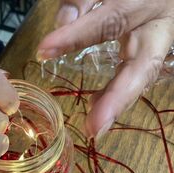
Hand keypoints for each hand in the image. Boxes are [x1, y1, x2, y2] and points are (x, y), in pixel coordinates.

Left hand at [38, 0, 173, 137]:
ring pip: (141, 77)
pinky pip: (135, 75)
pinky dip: (116, 93)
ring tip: (94, 125)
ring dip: (117, 103)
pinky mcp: (152, 50)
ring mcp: (158, 42)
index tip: (45, 51)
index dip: (76, 37)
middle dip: (117, 99)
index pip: (108, 22)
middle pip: (143, 67)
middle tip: (95, 128)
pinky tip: (98, 105)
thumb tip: (63, 24)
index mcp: (146, 1)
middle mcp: (159, 27)